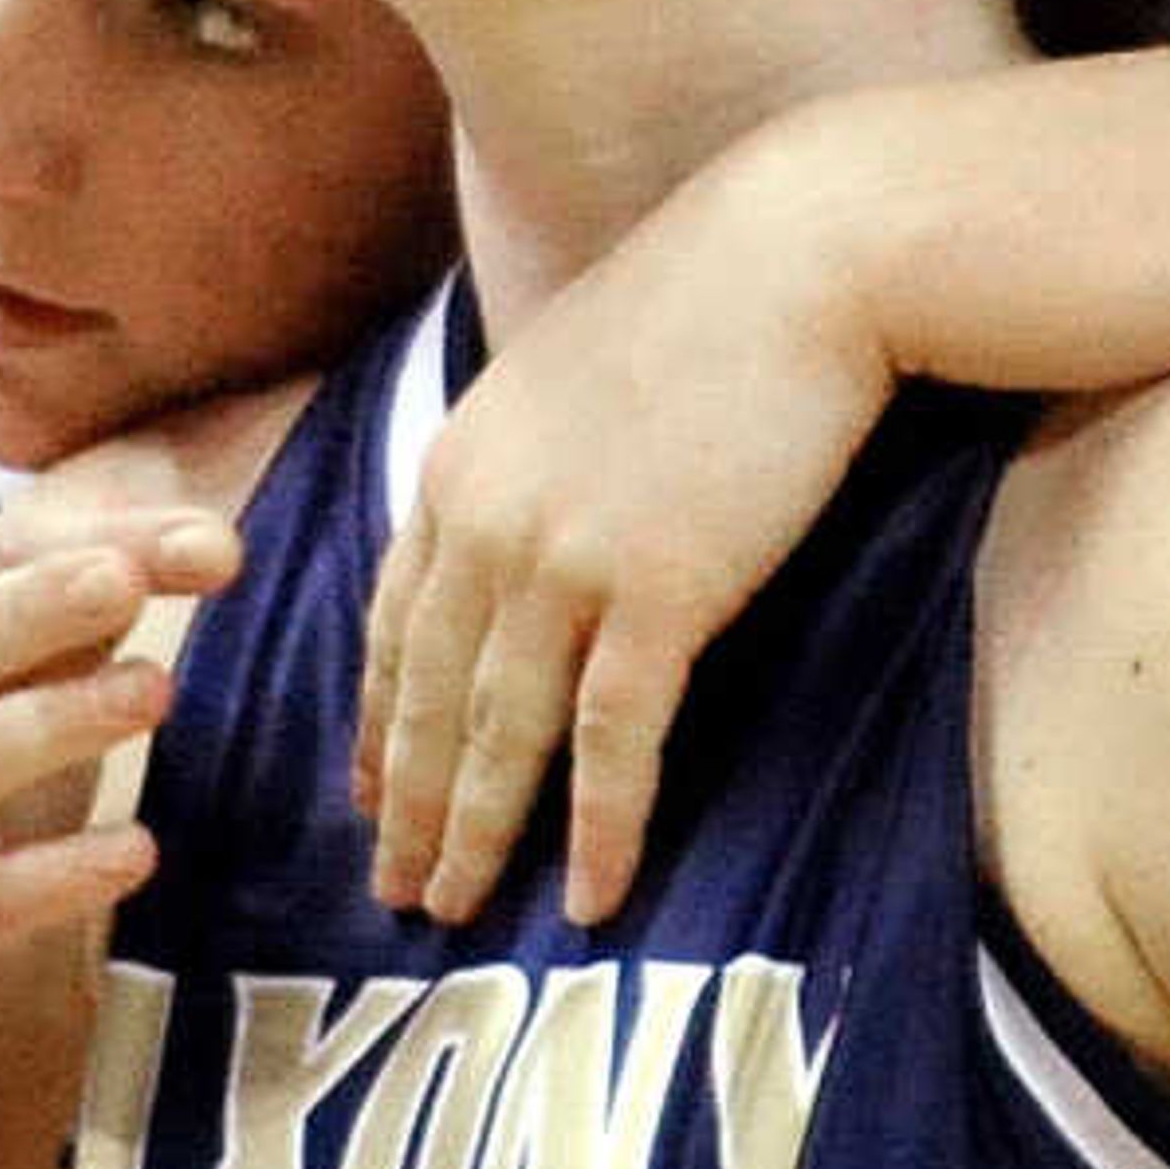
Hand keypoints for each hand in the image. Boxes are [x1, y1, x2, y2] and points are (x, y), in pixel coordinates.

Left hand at [358, 165, 888, 928]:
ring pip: (499, 733)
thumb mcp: (570, 375)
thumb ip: (530, 461)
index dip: (376, 718)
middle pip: (426, 695)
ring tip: (455, 912)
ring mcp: (565, 562)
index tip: (368, 792)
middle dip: (405, 804)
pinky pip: (613, 742)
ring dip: (474, 834)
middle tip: (392, 891)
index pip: (392, 622)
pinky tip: (593, 898)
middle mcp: (485, 523)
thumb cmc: (710, 305)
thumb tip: (536, 521)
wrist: (801, 256)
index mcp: (457, 468)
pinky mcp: (659, 593)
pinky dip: (599, 829)